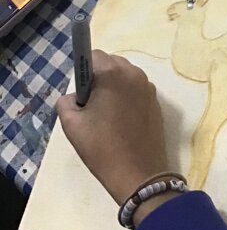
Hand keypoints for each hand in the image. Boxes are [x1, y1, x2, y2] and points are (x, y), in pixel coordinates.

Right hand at [56, 51, 168, 209]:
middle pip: (111, 63)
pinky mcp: (156, 101)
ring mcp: (148, 87)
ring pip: (125, 76)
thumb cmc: (102, 148)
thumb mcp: (72, 125)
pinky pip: (136, 89)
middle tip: (91, 105)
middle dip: (99, 77)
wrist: (139, 174)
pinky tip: (122, 121)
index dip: (83, 70)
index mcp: (113, 74)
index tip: (81, 92)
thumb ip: (66, 102)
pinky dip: (127, 97)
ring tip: (106, 115)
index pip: (93, 55)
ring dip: (114, 86)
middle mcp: (134, 74)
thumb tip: (75, 97)